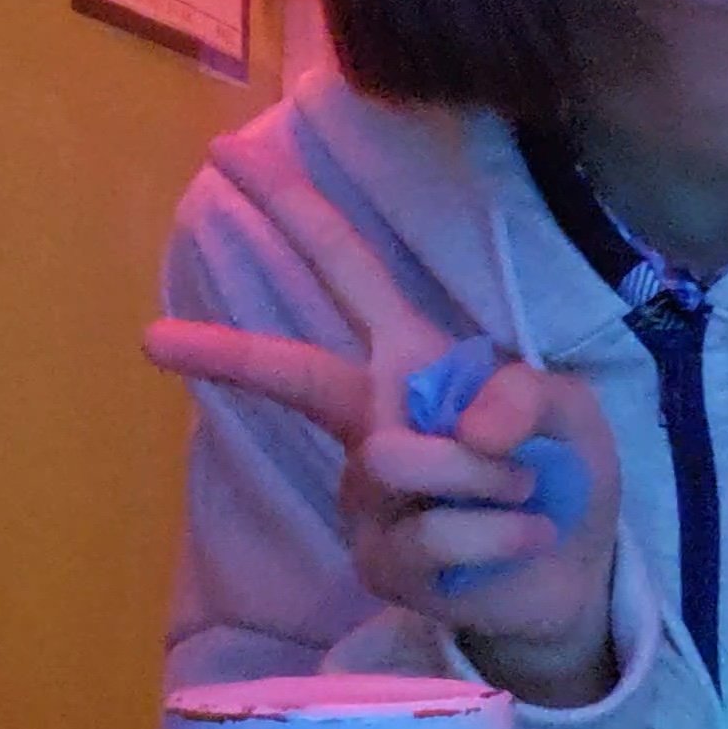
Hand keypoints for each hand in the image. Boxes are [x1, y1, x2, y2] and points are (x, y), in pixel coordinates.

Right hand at [144, 174, 619, 706]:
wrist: (576, 575)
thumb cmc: (560, 470)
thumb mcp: (568, 410)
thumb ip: (525, 394)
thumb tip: (460, 428)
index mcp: (412, 359)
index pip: (347, 270)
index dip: (294, 206)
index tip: (228, 153)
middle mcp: (374, 418)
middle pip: (294, 373)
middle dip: (226, 353)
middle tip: (151, 338)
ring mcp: (368, 496)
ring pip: (403, 461)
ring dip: (484, 477)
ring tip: (523, 493)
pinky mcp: (380, 562)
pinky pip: (435, 534)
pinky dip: (500, 535)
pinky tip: (524, 540)